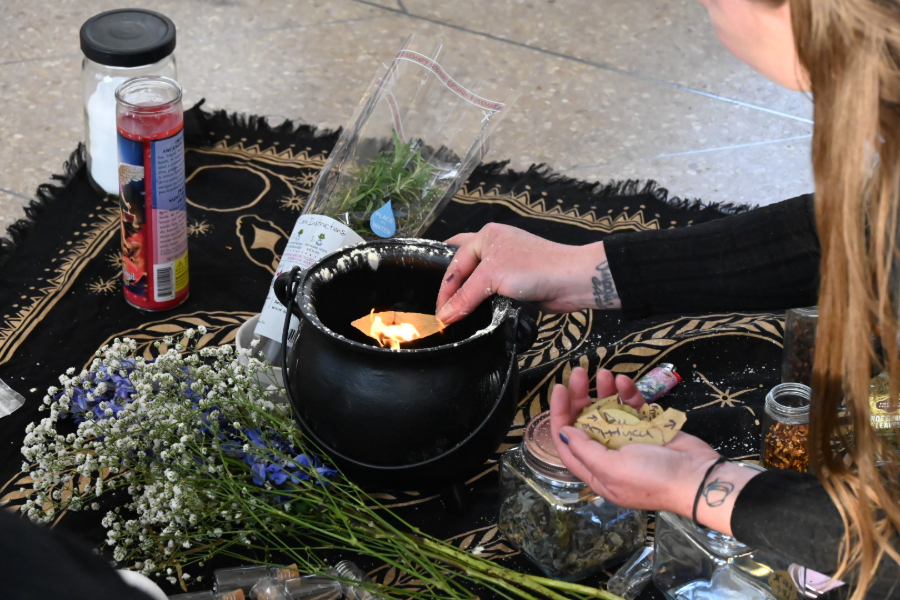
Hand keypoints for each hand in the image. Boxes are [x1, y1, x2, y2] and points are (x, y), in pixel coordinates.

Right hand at [435, 224, 617, 323]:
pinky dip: (482, 302)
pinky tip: (475, 314)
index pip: (455, 262)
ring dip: (468, 296)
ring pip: (477, 281)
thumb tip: (444, 316)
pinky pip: (491, 292)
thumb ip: (465, 297)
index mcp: (485, 236)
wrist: (571, 281)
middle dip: (451, 285)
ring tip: (454, 314)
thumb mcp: (492, 279)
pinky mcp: (515, 282)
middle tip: (440, 307)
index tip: (439, 311)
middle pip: (463, 266)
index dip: (445, 288)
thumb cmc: (533, 268)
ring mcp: (506, 264)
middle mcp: (494, 246)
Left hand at [549, 367, 720, 513]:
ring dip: (604, 391)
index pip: (568, 443)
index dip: (559, 416)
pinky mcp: (648, 428)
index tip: (560, 389)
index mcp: (597, 472)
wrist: (698, 477)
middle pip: (586, 423)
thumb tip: (563, 432)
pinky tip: (624, 381)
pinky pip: (632, 408)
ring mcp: (629, 441)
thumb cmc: (652, 477)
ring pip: (609, 412)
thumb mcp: (611, 468)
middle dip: (580, 397)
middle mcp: (609, 456)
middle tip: (580, 373)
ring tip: (604, 373)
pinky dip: (627, 394)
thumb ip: (585, 449)